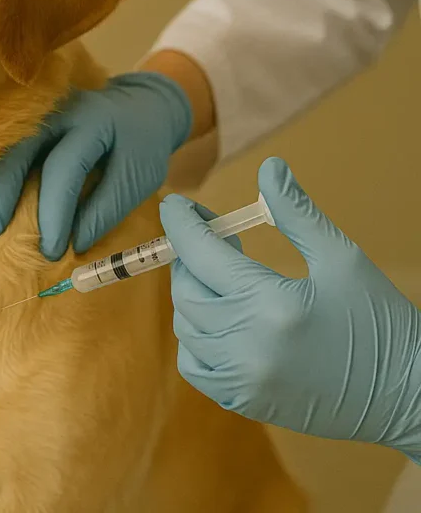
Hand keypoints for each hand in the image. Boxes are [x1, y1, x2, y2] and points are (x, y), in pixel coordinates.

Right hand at [0, 72, 191, 259]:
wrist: (141, 107)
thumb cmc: (142, 146)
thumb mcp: (138, 178)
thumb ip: (107, 208)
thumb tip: (74, 243)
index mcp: (93, 121)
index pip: (64, 167)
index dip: (54, 212)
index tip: (50, 250)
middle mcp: (61, 110)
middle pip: (20, 149)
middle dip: (4, 193)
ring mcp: (41, 111)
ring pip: (5, 147)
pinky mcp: (31, 120)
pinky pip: (7, 147)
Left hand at [160, 157, 420, 462]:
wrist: (409, 397)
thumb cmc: (380, 323)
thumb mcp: (343, 258)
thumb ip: (296, 212)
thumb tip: (268, 167)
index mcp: (271, 305)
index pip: (201, 255)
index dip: (181, 224)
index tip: (173, 204)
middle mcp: (247, 347)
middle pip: (187, 290)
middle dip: (191, 258)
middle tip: (217, 241)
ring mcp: (242, 381)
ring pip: (186, 326)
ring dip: (193, 294)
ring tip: (222, 277)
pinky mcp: (244, 403)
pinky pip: (194, 365)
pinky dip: (195, 337)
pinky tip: (219, 320)